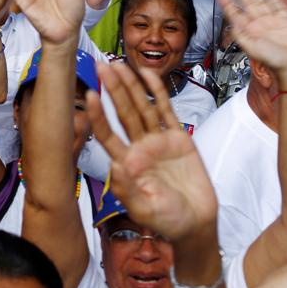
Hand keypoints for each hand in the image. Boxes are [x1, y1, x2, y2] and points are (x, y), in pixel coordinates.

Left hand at [86, 62, 217, 240]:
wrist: (196, 223)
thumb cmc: (167, 221)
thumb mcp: (144, 210)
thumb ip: (128, 190)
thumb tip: (114, 167)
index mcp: (127, 164)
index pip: (108, 134)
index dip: (98, 115)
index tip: (90, 95)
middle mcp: (140, 148)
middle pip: (123, 113)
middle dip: (112, 89)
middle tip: (101, 66)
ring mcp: (158, 141)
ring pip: (142, 107)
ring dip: (131, 86)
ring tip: (119, 64)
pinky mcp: (179, 139)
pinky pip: (166, 111)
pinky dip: (158, 93)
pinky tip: (148, 75)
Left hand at [217, 0, 286, 73]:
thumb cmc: (274, 61)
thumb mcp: (252, 48)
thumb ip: (241, 36)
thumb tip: (232, 24)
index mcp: (250, 31)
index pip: (236, 14)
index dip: (228, 3)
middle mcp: (260, 25)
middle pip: (247, 3)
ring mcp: (273, 21)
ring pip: (260, 2)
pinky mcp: (286, 21)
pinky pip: (279, 7)